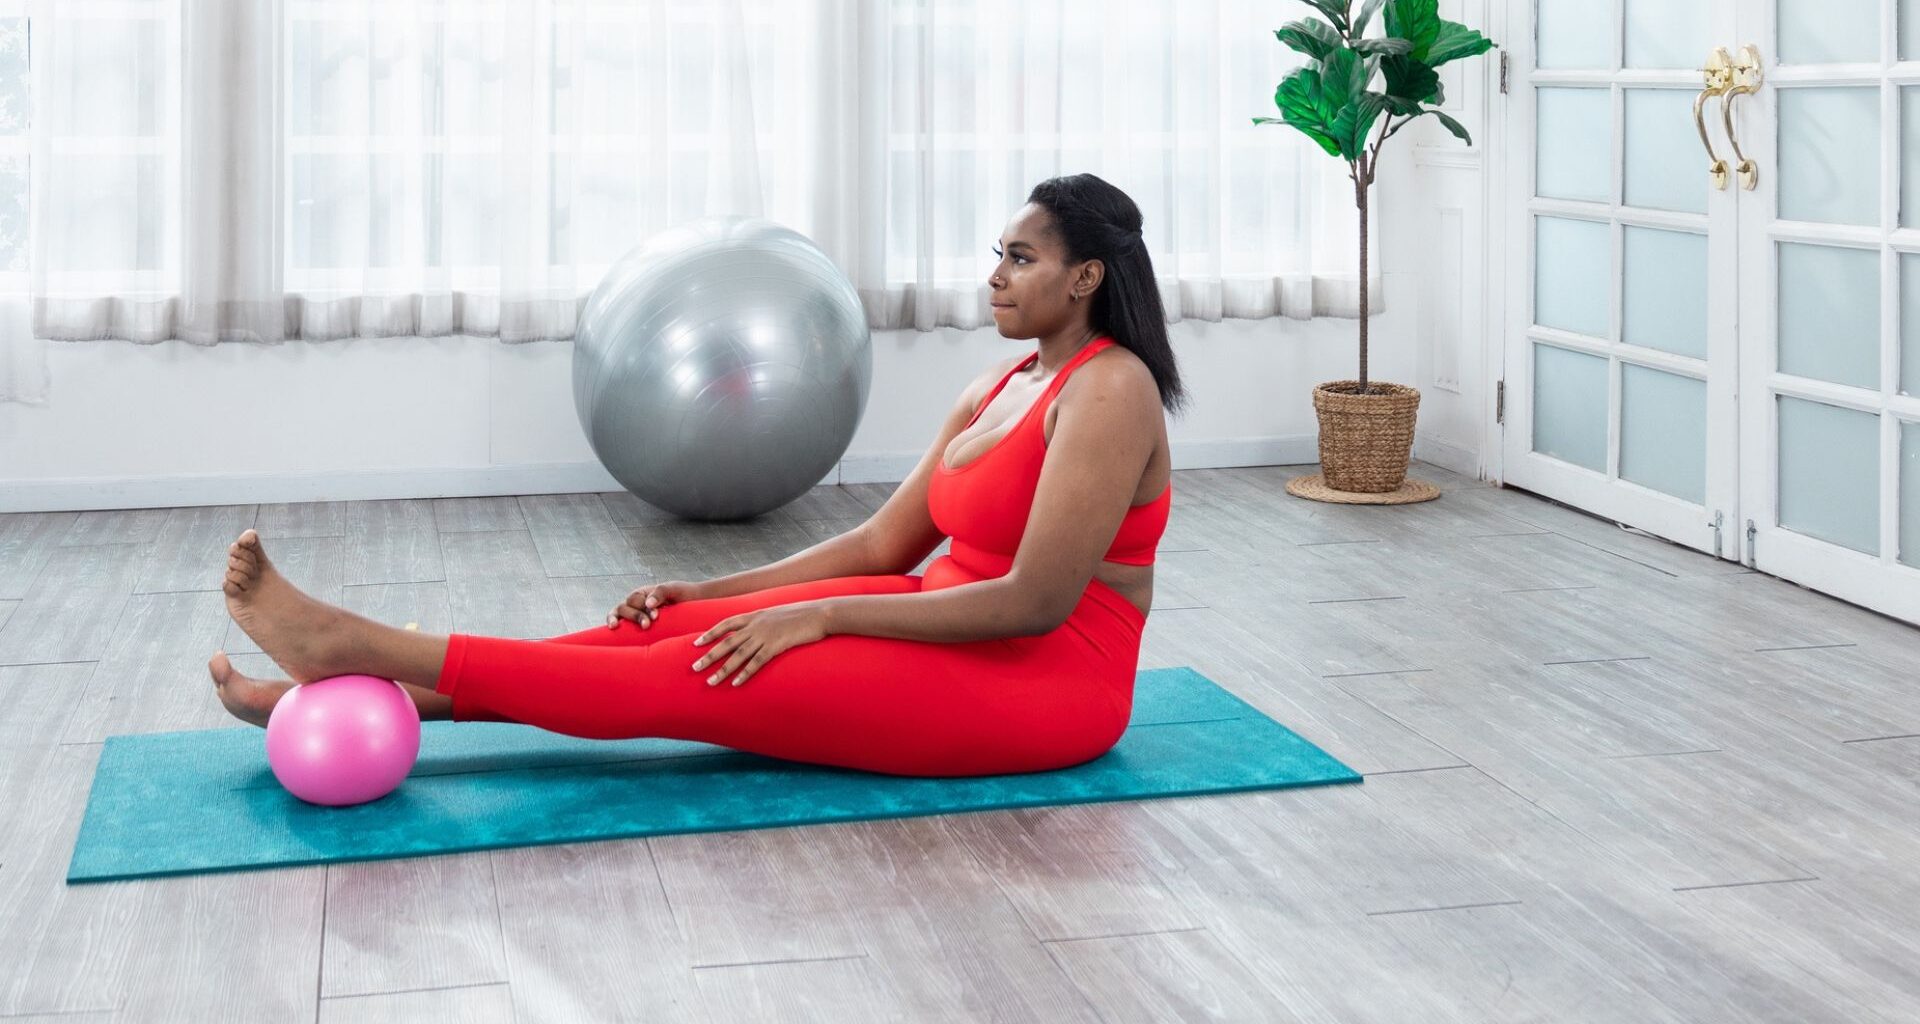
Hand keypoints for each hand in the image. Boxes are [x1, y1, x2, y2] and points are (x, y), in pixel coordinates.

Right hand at [608, 580, 706, 629]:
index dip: (641, 608)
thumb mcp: (673, 589)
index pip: (634, 600)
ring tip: (618, 627)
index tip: (655, 616)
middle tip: (647, 625)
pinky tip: (613, 632)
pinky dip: (616, 628)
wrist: (693, 603)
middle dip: (634, 617)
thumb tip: (648, 604)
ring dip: (619, 621)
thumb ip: (660, 592)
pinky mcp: (636, 628)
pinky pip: (622, 628)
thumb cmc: (682, 594)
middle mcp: (635, 604)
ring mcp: (634, 615)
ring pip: (618, 615)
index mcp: (642, 594)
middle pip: (624, 608)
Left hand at [690, 602, 829, 686]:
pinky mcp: (777, 646)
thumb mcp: (777, 613)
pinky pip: (757, 663)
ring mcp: (765, 636)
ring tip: (710, 682)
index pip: (725, 624)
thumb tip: (754, 630)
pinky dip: (745, 674)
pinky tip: (736, 683)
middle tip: (694, 668)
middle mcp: (756, 625)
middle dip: (709, 656)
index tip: (695, 643)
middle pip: (726, 642)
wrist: (820, 614)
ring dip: (723, 670)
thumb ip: (763, 621)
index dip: (710, 634)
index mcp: (755, 615)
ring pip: (738, 655)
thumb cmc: (801, 614)